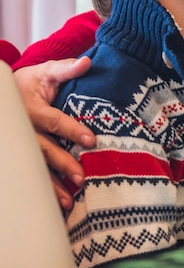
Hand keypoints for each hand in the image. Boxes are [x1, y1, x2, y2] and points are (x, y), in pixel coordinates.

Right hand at [13, 57, 94, 209]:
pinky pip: (30, 174)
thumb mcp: (46, 72)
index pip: (54, 121)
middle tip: (81, 178)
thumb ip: (66, 69)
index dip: (72, 130)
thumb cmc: (30, 82)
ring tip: (69, 202)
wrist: (5, 93)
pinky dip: (42, 190)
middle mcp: (24, 130)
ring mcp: (19, 146)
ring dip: (50, 186)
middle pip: (43, 150)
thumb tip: (87, 62)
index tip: (91, 140)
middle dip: (62, 165)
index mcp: (31, 109)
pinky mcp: (19, 156)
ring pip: (35, 167)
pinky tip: (54, 205)